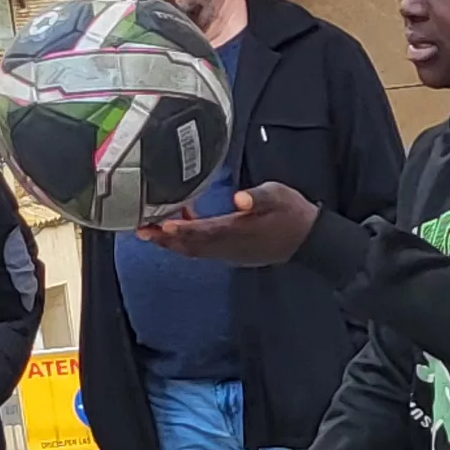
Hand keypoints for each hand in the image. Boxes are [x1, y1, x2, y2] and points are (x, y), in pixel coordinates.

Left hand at [135, 182, 317, 266]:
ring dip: (172, 243)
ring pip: (194, 251)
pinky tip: (181, 227)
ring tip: (150, 230)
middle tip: (140, 230)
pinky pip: (203, 251)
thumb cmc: (292, 214)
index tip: (159, 227)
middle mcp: (230, 247)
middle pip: (190, 247)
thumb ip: (259, 196)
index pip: (203, 232)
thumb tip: (241, 198)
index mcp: (239, 231)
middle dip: (164, 240)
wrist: (309, 240)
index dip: (180, 230)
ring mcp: (230, 253)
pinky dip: (187, 242)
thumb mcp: (278, 196)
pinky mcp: (232, 254)